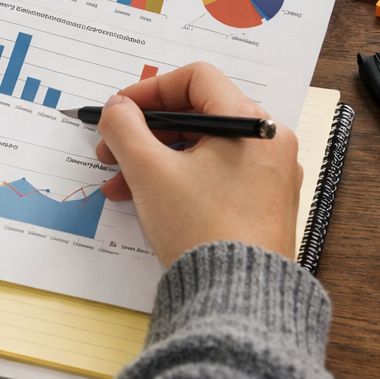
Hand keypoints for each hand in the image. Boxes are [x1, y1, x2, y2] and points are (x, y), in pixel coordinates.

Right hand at [95, 61, 301, 267]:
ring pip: (200, 148)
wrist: (238, 301)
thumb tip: (116, 108)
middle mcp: (268, 143)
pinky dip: (177, 178)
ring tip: (118, 183)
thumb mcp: (149, 170)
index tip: (120, 110)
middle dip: (144, 131)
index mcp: (251, 123)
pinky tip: (144, 198)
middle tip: (111, 148)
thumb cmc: (201, 228)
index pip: (196, 78)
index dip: (150, 89)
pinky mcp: (261, 204)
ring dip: (153, 158)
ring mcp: (268, 176)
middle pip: (195, 114)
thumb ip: (124, 127)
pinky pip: (213, 174)